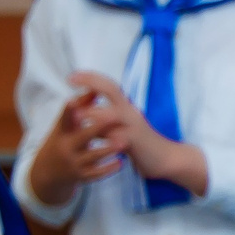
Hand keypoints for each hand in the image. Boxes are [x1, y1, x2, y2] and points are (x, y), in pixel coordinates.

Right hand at [24, 85, 127, 204]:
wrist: (47, 173)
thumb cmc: (62, 141)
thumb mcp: (66, 126)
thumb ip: (81, 107)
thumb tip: (94, 88)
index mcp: (62, 132)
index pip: (65, 118)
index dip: (69, 110)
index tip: (73, 100)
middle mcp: (66, 147)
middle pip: (82, 136)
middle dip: (97, 127)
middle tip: (115, 117)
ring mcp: (73, 162)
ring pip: (93, 155)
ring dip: (108, 149)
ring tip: (124, 142)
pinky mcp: (82, 176)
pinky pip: (96, 173)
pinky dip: (108, 169)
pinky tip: (120, 163)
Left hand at [65, 73, 208, 197]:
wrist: (165, 158)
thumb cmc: (139, 142)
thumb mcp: (121, 125)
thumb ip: (104, 117)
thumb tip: (82, 111)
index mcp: (125, 106)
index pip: (107, 85)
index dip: (90, 78)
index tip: (71, 77)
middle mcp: (129, 111)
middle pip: (110, 90)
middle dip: (90, 83)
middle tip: (70, 81)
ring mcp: (132, 126)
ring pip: (110, 114)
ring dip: (92, 113)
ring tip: (75, 116)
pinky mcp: (134, 142)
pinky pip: (116, 138)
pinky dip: (104, 138)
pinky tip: (91, 141)